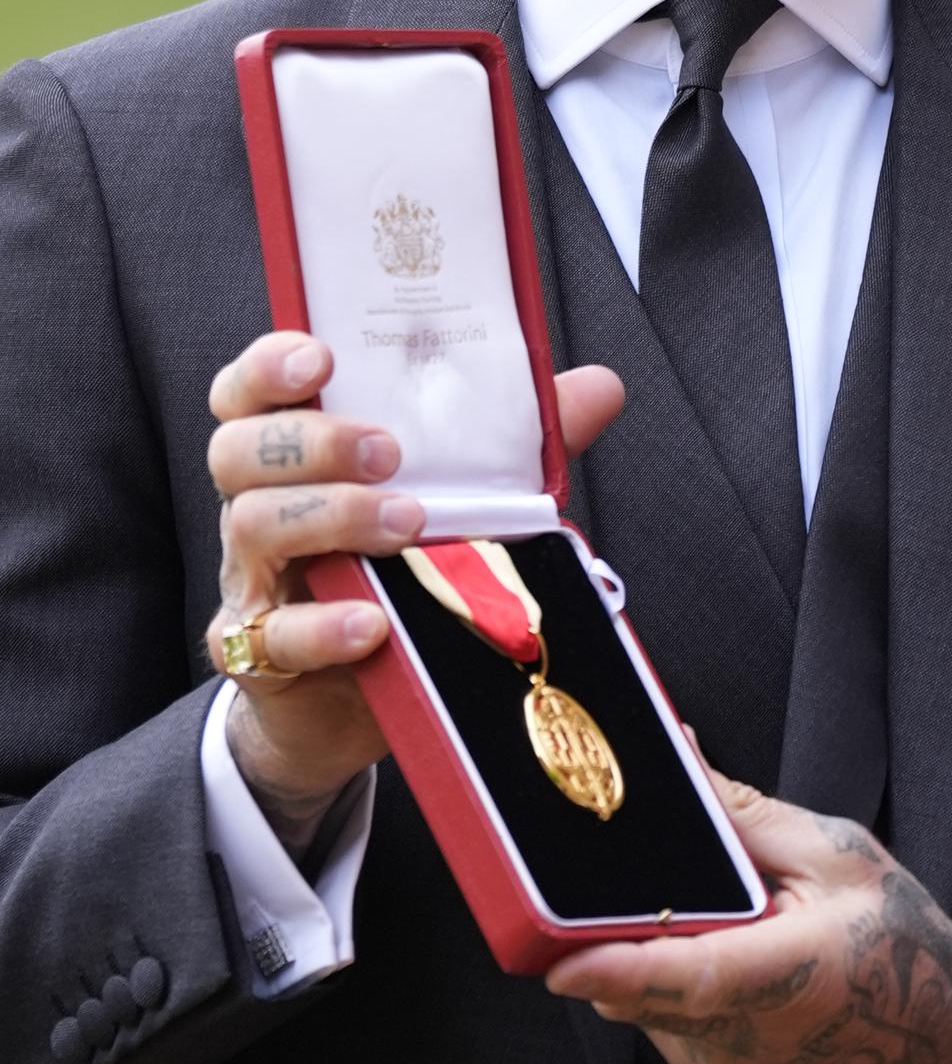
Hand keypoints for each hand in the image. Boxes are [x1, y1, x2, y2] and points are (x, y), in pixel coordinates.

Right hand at [205, 329, 624, 848]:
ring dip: (334, 516)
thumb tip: (600, 387)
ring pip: (250, 525)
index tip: (321, 357)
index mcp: (299, 460)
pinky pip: (268, 638)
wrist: (355, 706)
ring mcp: (253, 584)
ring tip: (408, 525)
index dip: (270, 365)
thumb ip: (520, 443)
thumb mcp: (464, 503)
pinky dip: (322, 627)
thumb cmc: (404, 577)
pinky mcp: (260, 659)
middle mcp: (260, 510)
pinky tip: (372, 623)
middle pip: (240, 450)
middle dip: (316, 440)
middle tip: (391, 452)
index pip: (251, 394)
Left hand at [544, 774, 951, 1063]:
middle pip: (634, 981)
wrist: (939, 1038)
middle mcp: (738, 1036)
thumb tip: (677, 757)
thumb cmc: (898, 939)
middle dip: (603, 924)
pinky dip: (653, 966)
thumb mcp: (837, 855)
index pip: (686, 979)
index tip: (559, 961)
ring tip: (673, 891)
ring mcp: (717, 1061)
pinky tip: (695, 929)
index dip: (619, 969)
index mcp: (783, 979)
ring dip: (634, 942)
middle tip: (576, 862)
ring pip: (633, 994)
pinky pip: (650, 1008)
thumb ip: (747, 816)